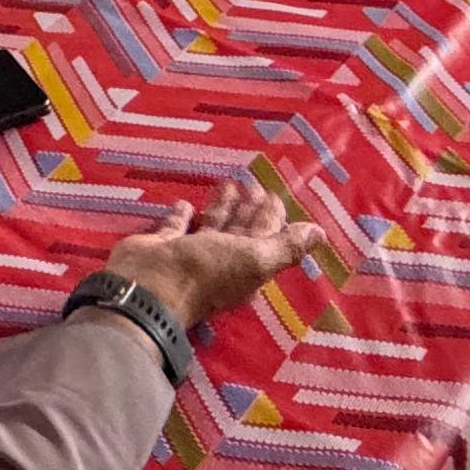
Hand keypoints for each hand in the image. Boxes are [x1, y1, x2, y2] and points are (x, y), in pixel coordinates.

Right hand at [98, 180, 320, 333]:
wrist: (149, 285)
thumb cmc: (206, 272)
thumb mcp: (255, 259)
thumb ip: (286, 245)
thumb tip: (321, 233)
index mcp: (246, 267)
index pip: (264, 237)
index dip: (271, 217)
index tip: (273, 194)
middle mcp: (221, 262)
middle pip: (239, 231)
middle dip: (248, 209)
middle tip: (252, 184)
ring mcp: (190, 254)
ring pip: (212, 227)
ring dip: (221, 207)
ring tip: (227, 183)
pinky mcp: (163, 246)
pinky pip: (176, 226)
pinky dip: (183, 215)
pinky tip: (186, 203)